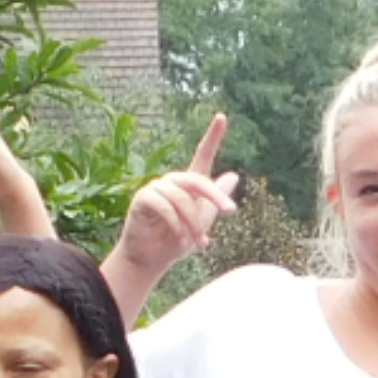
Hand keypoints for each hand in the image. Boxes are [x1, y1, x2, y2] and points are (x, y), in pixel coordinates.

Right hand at [110, 117, 238, 285]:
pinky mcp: (142, 199)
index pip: (202, 156)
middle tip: (230, 211)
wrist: (151, 261)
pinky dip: (175, 224)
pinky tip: (178, 239)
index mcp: (188, 184)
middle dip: (215, 197)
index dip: (212, 136)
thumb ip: (215, 198)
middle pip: (198, 180)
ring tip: (198, 243)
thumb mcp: (202, 220)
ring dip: (194, 223)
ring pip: (182, 199)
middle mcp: (172, 182)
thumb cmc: (175, 241)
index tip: (222, 116)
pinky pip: (164, 206)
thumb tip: (234, 175)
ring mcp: (155, 188)